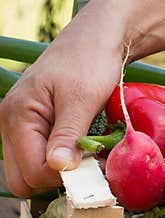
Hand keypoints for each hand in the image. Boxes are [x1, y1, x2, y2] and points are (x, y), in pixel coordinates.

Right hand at [0, 8, 125, 196]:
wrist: (98, 38)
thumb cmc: (90, 62)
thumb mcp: (82, 100)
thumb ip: (68, 135)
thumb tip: (58, 168)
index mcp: (17, 116)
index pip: (30, 173)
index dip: (63, 177)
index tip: (96, 167)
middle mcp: (12, 124)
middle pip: (24, 179)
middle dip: (58, 179)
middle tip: (92, 165)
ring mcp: (22, 126)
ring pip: (32, 171)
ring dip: (62, 171)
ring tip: (91, 156)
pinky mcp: (37, 127)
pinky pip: (42, 157)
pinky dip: (64, 160)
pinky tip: (85, 149)